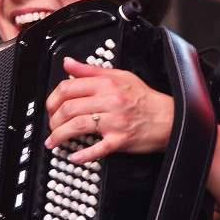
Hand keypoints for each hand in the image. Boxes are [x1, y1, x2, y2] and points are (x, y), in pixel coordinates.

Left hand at [44, 57, 173, 162]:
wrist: (169, 117)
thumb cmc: (142, 98)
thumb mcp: (118, 76)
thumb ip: (89, 70)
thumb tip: (67, 63)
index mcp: (106, 83)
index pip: (68, 88)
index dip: (52, 99)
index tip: (50, 108)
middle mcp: (109, 100)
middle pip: (69, 108)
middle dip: (53, 119)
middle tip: (51, 126)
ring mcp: (115, 121)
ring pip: (78, 126)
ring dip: (60, 135)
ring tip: (53, 141)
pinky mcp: (121, 140)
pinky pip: (99, 148)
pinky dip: (84, 154)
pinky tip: (74, 156)